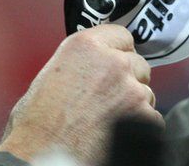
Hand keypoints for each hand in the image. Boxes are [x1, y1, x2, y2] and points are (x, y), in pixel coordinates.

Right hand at [0, 24, 162, 163]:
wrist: (38, 155)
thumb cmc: (36, 125)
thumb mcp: (51, 75)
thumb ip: (80, 62)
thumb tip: (91, 67)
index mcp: (86, 46)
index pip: (122, 36)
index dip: (118, 52)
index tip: (115, 61)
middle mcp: (112, 63)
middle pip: (138, 63)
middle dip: (128, 79)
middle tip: (109, 97)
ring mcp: (131, 90)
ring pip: (146, 92)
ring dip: (134, 104)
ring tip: (108, 119)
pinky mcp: (143, 117)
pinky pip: (152, 118)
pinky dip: (141, 126)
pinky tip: (117, 133)